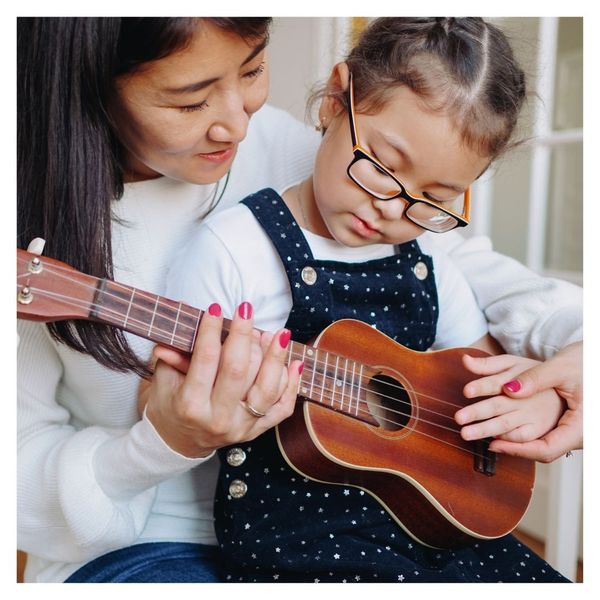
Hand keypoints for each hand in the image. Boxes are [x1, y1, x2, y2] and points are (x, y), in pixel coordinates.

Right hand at [139, 302, 302, 457]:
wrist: (179, 441)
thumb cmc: (171, 404)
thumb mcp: (164, 380)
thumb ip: (173, 350)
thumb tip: (183, 313)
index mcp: (191, 405)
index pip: (206, 359)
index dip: (211, 330)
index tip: (216, 309)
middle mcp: (218, 418)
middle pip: (239, 370)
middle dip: (244, 335)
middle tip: (245, 311)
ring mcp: (241, 426)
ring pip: (267, 388)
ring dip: (275, 357)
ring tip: (276, 334)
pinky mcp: (257, 430)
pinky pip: (283, 407)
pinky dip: (292, 384)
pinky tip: (294, 363)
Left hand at [455, 342, 581, 461]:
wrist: (599, 359)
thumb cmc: (588, 362)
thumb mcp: (560, 368)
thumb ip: (535, 379)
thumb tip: (507, 389)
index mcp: (581, 426)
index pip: (547, 450)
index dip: (518, 449)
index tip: (492, 443)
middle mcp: (579, 434)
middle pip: (538, 449)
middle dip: (504, 445)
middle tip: (470, 434)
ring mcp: (573, 430)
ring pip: (539, 444)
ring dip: (510, 440)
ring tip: (480, 433)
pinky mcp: (567, 424)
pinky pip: (544, 436)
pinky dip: (522, 433)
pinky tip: (500, 427)